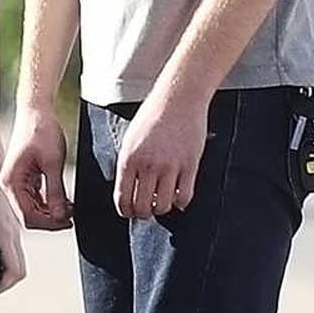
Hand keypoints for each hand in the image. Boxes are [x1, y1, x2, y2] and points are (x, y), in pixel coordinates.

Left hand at [0, 167, 27, 291]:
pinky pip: (14, 247)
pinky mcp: (11, 223)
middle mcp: (14, 232)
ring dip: (6, 269)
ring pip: (19, 259)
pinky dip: (5, 257)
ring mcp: (15, 228)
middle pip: (20, 269)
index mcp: (4, 232)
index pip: (15, 270)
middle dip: (5, 281)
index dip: (4, 285)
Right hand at [2, 103, 70, 230]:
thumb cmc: (40, 130)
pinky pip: (35, 198)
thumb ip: (56, 192)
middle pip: (29, 215)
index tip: (68, 221)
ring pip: (32, 208)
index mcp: (12, 182)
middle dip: (51, 218)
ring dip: (51, 211)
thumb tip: (60, 215)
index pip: (28, 216)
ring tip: (70, 207)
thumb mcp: (53, 163)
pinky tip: (62, 200)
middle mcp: (10, 184)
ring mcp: (16, 182)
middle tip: (71, 215)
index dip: (50, 223)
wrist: (36, 111)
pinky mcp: (24, 178)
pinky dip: (48, 202)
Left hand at [114, 84, 212, 218]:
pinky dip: (181, 203)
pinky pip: (185, 197)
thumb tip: (128, 191)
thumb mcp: (131, 139)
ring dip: (162, 209)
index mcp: (129, 159)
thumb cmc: (153, 116)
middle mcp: (148, 165)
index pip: (122, 199)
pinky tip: (178, 195)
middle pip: (142, 207)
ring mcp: (170, 166)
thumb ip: (129, 165)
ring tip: (162, 201)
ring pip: (163, 206)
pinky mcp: (190, 165)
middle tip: (147, 209)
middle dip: (143, 214)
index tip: (130, 212)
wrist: (179, 98)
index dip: (126, 211)